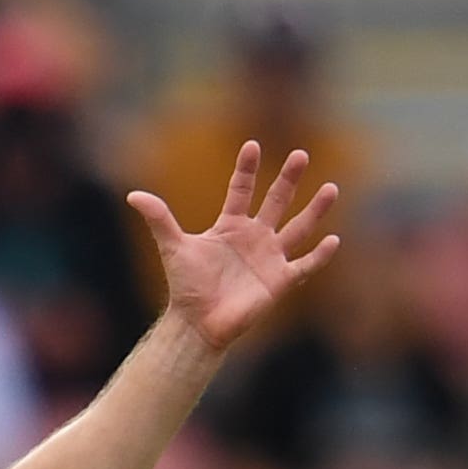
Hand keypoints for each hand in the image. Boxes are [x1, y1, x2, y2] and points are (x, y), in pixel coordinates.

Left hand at [129, 141, 340, 351]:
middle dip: (288, 179)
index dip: (246, 169)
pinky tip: (334, 240)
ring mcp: (270, 258)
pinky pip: (305, 266)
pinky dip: (320, 255)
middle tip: (300, 154)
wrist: (197, 323)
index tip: (252, 145)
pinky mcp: (280, 281)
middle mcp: (254, 238)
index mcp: (230, 227)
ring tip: (332, 188)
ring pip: (298, 228)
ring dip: (315, 210)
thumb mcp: (173, 247)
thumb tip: (133, 195)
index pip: (241, 191)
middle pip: (276, 202)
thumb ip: (159, 219)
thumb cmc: (186, 286)